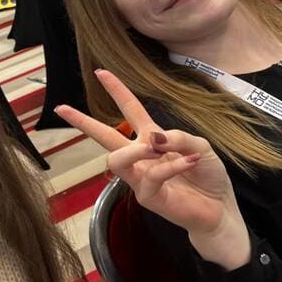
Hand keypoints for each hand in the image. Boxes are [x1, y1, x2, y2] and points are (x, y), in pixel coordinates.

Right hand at [56, 70, 251, 269]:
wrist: (219, 209)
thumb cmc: (208, 175)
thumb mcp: (199, 146)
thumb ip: (176, 137)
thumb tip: (151, 139)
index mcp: (152, 138)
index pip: (131, 110)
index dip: (117, 90)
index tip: (101, 72)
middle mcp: (141, 156)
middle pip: (105, 136)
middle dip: (83, 122)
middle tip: (62, 109)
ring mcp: (140, 177)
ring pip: (117, 159)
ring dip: (135, 150)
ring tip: (155, 147)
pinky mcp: (147, 196)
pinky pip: (152, 174)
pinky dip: (171, 165)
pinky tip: (188, 162)